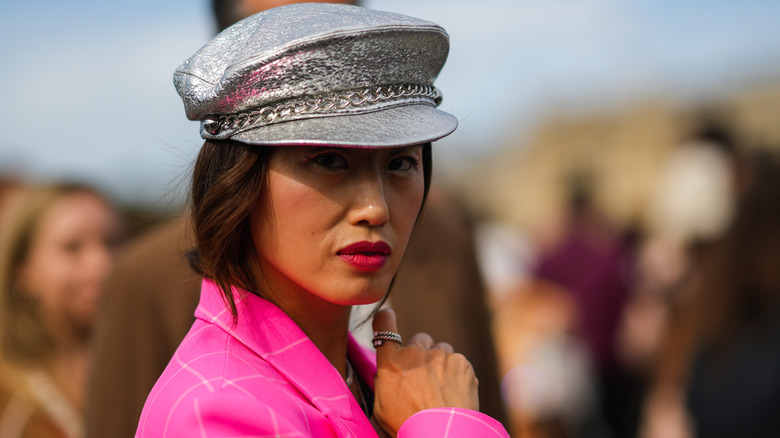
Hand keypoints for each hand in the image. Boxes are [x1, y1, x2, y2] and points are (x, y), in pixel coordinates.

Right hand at [372, 309, 478, 435]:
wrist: (442, 435)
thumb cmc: (408, 426)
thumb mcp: (381, 407)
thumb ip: (384, 381)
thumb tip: (388, 370)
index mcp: (391, 363)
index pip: (384, 327)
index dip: (385, 320)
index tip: (387, 317)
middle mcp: (415, 353)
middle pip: (420, 340)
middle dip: (421, 354)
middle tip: (422, 377)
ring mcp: (441, 356)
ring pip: (441, 351)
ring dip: (440, 364)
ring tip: (440, 390)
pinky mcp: (462, 363)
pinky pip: (458, 362)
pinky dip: (456, 374)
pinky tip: (453, 393)